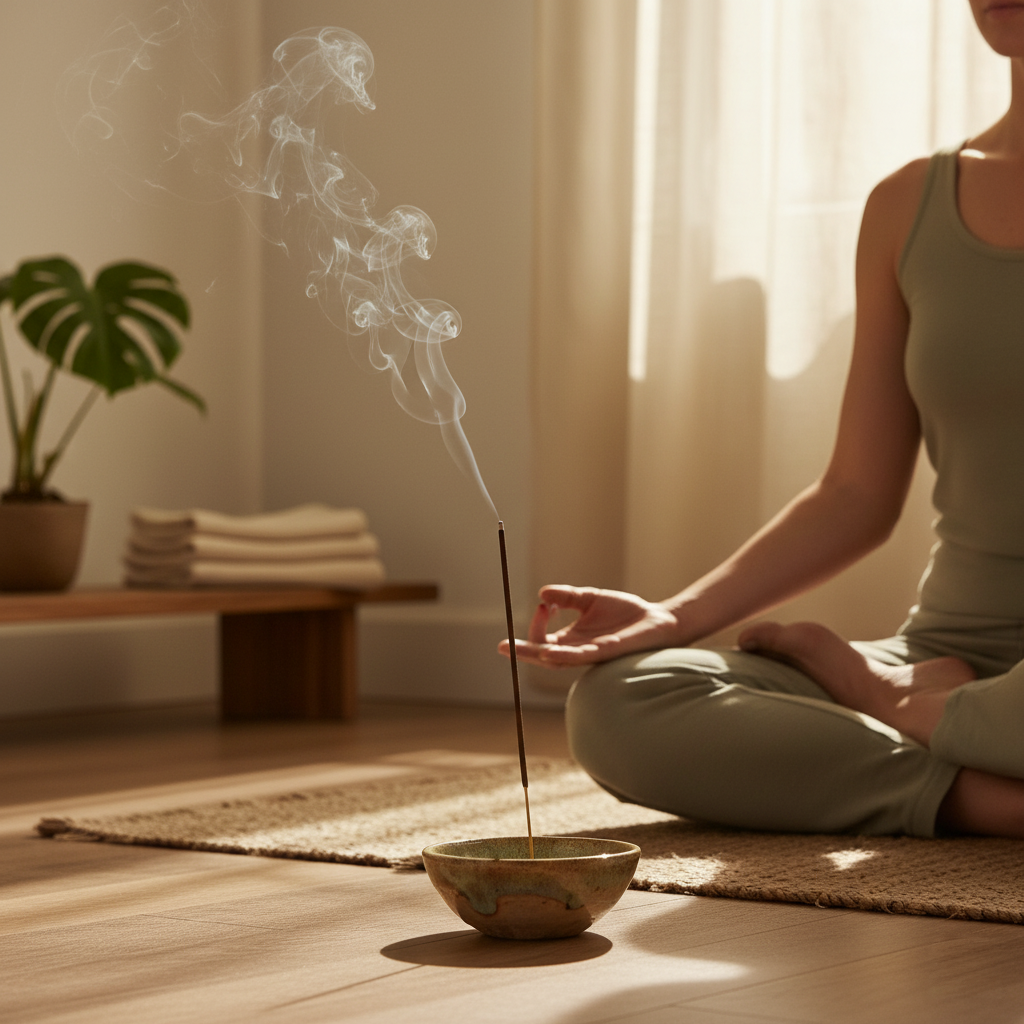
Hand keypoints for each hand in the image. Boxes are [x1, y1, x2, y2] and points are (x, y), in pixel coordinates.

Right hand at [498, 585, 682, 666]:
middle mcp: (578, 650)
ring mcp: (591, 654)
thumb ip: (567, 596)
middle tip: (502, 647)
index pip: (543, 640)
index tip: (544, 604)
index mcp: (572, 639)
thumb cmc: (626, 613)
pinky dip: (564, 654)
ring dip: (537, 655)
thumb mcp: (590, 598)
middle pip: (543, 656)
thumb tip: (543, 593)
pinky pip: (581, 657)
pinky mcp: (607, 652)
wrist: (658, 620)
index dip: (536, 624)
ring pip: (558, 660)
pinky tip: (550, 652)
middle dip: (522, 652)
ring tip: (517, 650)